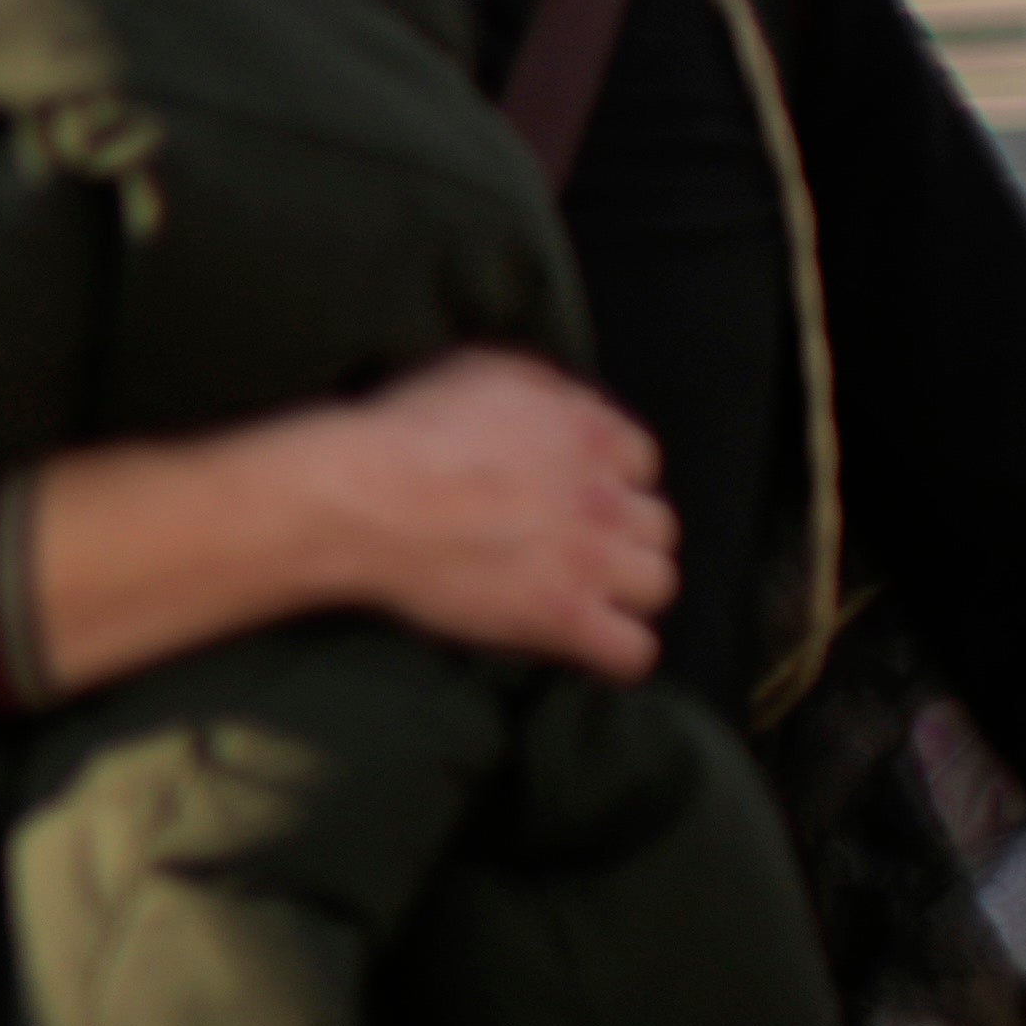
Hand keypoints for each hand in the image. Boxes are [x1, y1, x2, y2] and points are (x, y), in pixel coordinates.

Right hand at [289, 349, 679, 681]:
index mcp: (588, 432)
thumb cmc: (407, 431)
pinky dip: (616, 653)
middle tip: (578, 550)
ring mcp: (589, 559)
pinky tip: (587, 647)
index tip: (576, 498)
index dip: (610, 483)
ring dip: (626, 593)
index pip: (642, 463)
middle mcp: (604, 494)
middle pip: (658, 527)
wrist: (366, 497)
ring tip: (586, 600)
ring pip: (658, 585)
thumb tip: (560, 406)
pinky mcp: (563, 616)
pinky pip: (632, 652)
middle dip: (625, 539)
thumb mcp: (481, 372)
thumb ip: (541, 388)